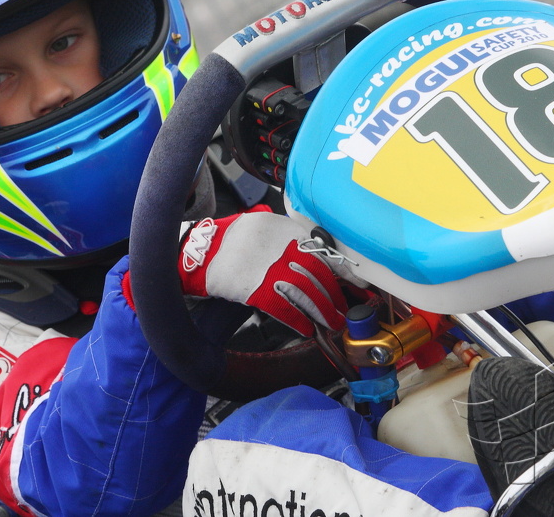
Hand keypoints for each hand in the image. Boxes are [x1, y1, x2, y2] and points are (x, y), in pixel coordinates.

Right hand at [178, 212, 348, 335]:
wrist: (197, 251)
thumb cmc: (229, 240)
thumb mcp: (263, 226)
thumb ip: (289, 237)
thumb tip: (317, 254)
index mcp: (286, 229)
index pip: (324, 251)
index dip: (343, 270)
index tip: (356, 283)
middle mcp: (282, 247)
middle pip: (319, 274)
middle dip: (335, 295)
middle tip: (344, 310)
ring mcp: (270, 268)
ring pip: (308, 292)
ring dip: (324, 311)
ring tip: (333, 323)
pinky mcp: (257, 289)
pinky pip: (285, 307)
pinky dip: (300, 319)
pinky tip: (309, 328)